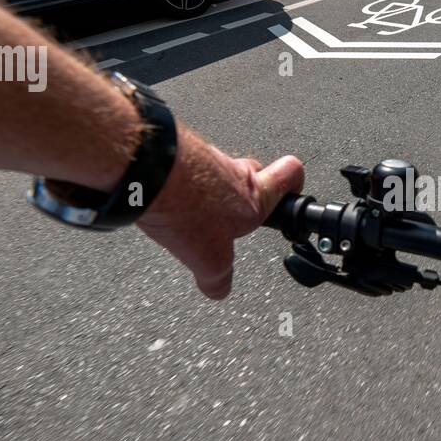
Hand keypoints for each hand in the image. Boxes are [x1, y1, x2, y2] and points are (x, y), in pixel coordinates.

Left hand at [137, 128, 303, 298]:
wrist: (147, 171)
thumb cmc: (184, 205)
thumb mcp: (208, 258)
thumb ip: (218, 276)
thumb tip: (220, 289)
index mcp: (254, 197)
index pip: (291, 175)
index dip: (294, 182)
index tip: (291, 191)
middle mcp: (234, 173)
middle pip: (252, 172)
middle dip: (247, 190)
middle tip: (234, 210)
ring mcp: (206, 157)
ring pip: (216, 171)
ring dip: (208, 188)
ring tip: (189, 212)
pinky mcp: (178, 151)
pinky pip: (185, 167)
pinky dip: (179, 182)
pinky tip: (163, 200)